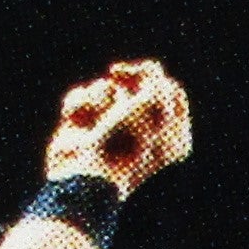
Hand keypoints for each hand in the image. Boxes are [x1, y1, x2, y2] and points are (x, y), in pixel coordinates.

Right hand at [45, 58, 192, 193]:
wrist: (85, 179)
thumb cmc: (123, 144)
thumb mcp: (148, 105)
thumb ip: (154, 81)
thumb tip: (152, 70)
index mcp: (170, 136)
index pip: (172, 91)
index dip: (156, 77)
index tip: (142, 71)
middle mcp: (143, 133)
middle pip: (139, 85)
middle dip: (127, 78)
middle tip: (117, 72)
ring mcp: (112, 131)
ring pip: (106, 89)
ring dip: (100, 97)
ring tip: (97, 119)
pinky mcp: (82, 129)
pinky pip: (81, 97)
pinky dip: (78, 104)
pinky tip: (77, 121)